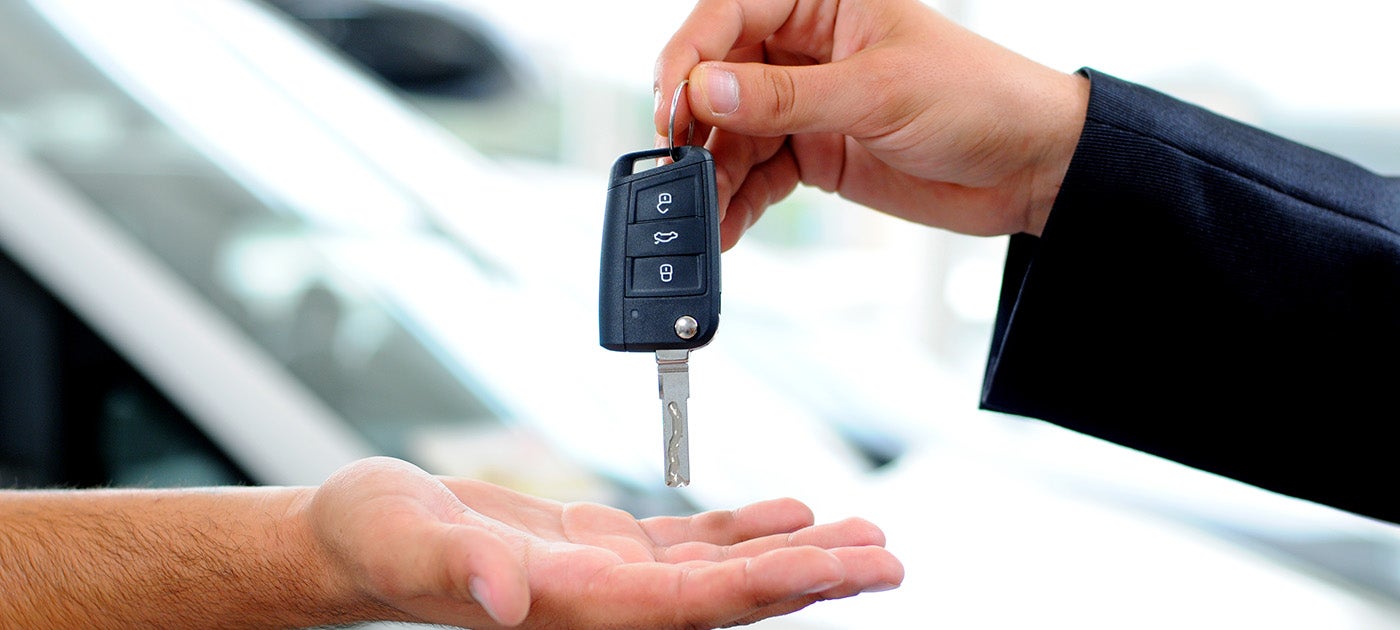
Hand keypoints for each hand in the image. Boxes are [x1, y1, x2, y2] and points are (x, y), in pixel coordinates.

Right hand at [304, 457, 902, 627]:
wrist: (360, 538)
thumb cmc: (376, 543)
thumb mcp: (409, 544)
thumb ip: (466, 571)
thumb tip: (512, 601)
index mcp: (577, 608)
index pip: (696, 606)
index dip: (774, 586)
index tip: (844, 567)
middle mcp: (608, 605)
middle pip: (732, 598)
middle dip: (814, 578)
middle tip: (890, 556)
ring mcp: (611, 581)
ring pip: (723, 572)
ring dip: (794, 554)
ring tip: (863, 536)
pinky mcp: (603, 551)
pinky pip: (691, 546)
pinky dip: (743, 530)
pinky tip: (788, 512)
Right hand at [654, 0, 1089, 248]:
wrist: (1032, 168)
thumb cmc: (979, 98)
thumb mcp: (879, 92)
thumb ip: (788, 97)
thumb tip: (707, 91)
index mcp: (822, 1)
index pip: (730, 13)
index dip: (691, 56)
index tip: (673, 104)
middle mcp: (806, 47)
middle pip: (719, 76)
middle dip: (696, 123)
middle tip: (679, 165)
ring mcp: (808, 102)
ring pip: (733, 132)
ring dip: (713, 173)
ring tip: (701, 210)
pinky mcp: (816, 151)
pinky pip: (759, 173)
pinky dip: (739, 200)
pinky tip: (727, 225)